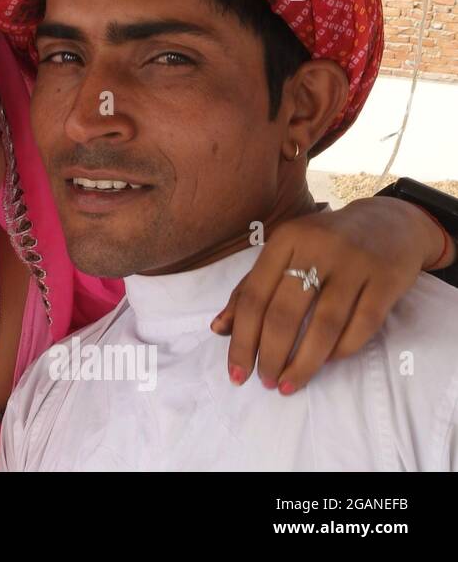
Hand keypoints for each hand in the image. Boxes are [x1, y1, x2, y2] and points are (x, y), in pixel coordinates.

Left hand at [211, 197, 443, 394]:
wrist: (390, 224)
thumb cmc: (324, 245)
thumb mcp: (284, 255)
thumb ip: (250, 288)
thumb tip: (218, 329)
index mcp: (285, 240)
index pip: (253, 297)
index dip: (241, 340)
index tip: (236, 373)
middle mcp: (318, 248)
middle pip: (284, 314)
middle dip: (270, 356)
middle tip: (266, 382)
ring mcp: (355, 263)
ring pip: (324, 326)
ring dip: (303, 363)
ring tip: (289, 384)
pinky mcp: (387, 280)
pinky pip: (362, 327)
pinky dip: (341, 351)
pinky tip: (326, 363)